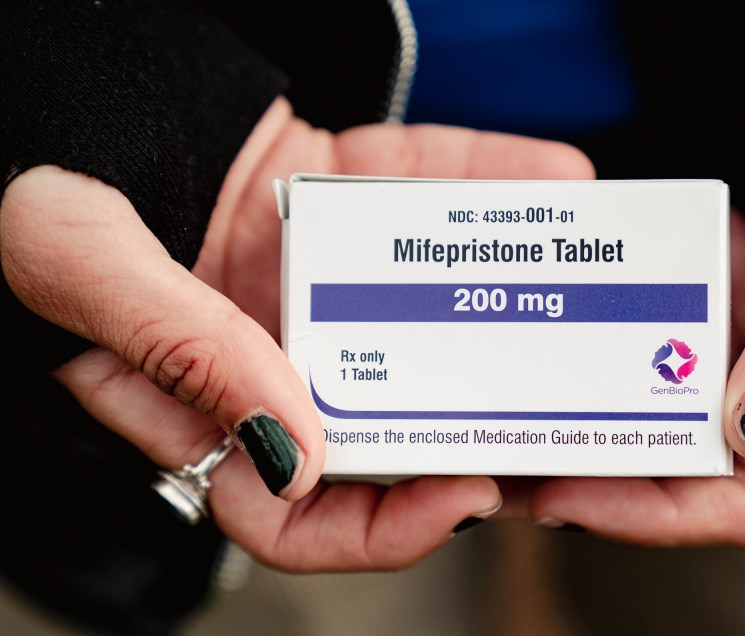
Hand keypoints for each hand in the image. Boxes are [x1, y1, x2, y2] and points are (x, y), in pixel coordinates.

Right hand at [0, 97, 594, 569]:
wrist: (61, 76)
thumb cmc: (32, 177)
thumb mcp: (81, 266)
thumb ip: (180, 349)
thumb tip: (293, 444)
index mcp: (202, 400)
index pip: (298, 509)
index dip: (383, 527)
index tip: (466, 495)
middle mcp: (273, 349)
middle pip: (393, 417)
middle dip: (486, 424)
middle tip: (566, 415)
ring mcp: (317, 272)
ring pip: (428, 305)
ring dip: (513, 299)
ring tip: (589, 294)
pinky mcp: (341, 193)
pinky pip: (422, 194)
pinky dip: (486, 179)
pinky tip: (554, 173)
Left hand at [527, 91, 744, 547]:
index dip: (670, 515)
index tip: (578, 497)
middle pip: (694, 473)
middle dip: (604, 483)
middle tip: (513, 472)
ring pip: (661, 413)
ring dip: (587, 427)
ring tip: (502, 424)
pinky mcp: (713, 292)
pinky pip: (647, 337)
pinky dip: (595, 350)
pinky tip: (536, 344)